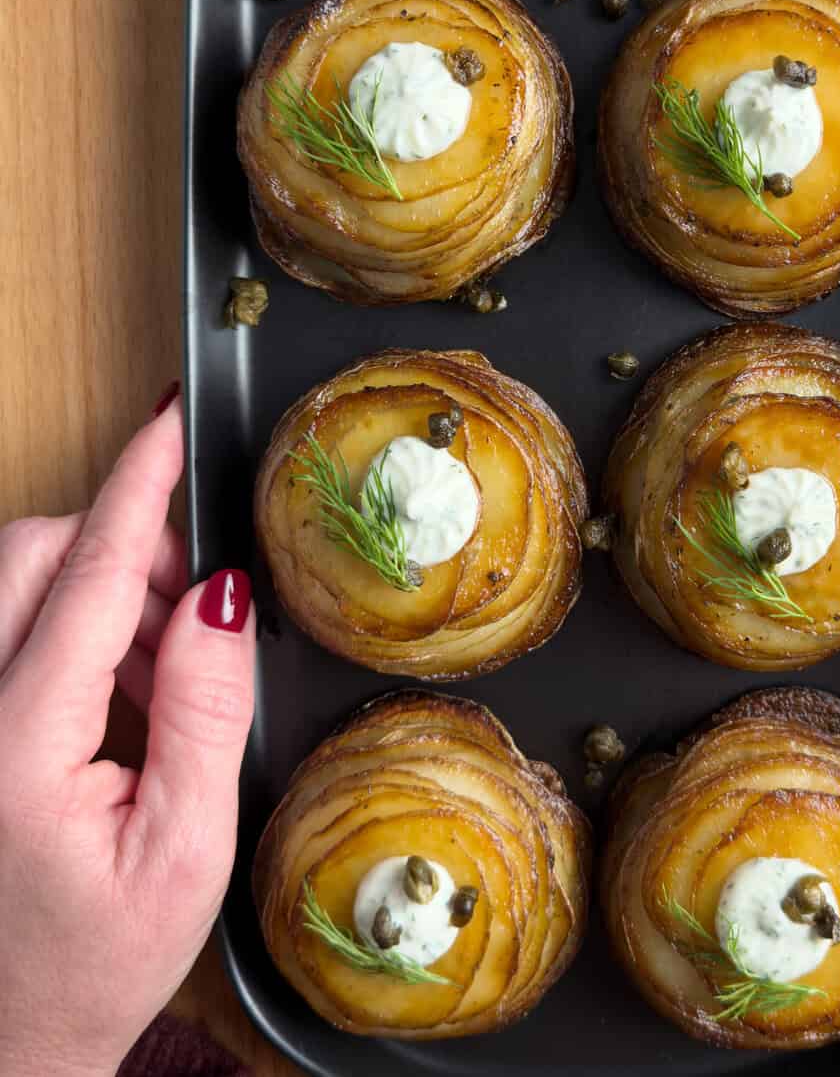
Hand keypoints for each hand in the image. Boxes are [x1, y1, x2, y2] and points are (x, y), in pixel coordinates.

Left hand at [0, 390, 255, 1076]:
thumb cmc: (95, 960)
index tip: (171, 421)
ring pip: (14, 582)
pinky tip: (120, 691)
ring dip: (100, 592)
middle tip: (192, 600)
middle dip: (119, 545)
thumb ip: (202, 709)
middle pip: (28, 555)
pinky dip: (73, 627)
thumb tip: (221, 594)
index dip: (137, 486)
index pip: (84, 575)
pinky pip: (9, 625)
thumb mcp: (186, 848)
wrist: (9, 1034)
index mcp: (20, 749)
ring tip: (162, 674)